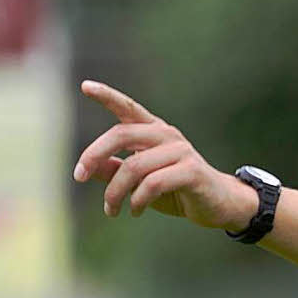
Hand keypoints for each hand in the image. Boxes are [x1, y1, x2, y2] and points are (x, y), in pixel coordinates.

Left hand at [74, 80, 257, 227]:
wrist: (218, 206)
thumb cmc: (177, 191)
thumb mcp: (141, 182)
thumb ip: (116, 171)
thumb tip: (87, 169)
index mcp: (155, 132)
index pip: (128, 108)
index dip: (108, 95)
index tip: (85, 86)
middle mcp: (167, 135)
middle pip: (122, 134)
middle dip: (94, 154)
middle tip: (79, 176)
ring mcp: (181, 151)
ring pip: (134, 166)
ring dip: (116, 192)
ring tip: (112, 211)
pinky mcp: (191, 171)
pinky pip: (153, 184)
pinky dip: (138, 200)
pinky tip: (135, 211)